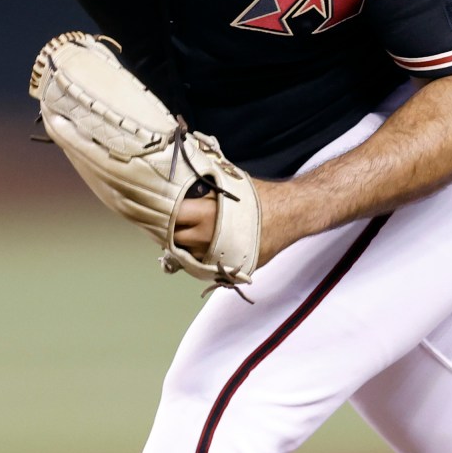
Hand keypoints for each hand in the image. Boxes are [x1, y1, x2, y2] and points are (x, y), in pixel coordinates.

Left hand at [173, 177, 303, 263]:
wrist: (291, 214)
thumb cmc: (260, 196)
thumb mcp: (227, 184)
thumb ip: (201, 188)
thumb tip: (178, 183)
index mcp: (204, 215)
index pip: (169, 218)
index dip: (162, 213)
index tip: (160, 208)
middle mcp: (207, 239)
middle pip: (174, 239)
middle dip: (171, 230)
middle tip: (173, 221)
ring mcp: (218, 258)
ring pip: (187, 255)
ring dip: (185, 245)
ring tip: (191, 231)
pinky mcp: (229, 269)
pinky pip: (204, 266)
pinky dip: (200, 256)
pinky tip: (205, 244)